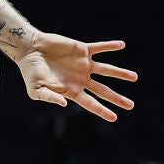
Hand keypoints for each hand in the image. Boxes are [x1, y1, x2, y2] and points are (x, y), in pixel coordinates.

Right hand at [16, 34, 137, 121]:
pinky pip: (99, 48)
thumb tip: (66, 104)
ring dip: (120, 73)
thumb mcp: (36, 89)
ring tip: (134, 77)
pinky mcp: (82, 50)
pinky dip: (110, 46)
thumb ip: (50, 97)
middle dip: (117, 98)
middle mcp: (81, 79)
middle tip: (131, 105)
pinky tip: (121, 45)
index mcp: (72, 90)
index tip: (114, 118)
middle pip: (103, 90)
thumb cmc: (30, 72)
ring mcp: (83, 64)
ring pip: (106, 71)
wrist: (29, 50)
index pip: (91, 103)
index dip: (102, 111)